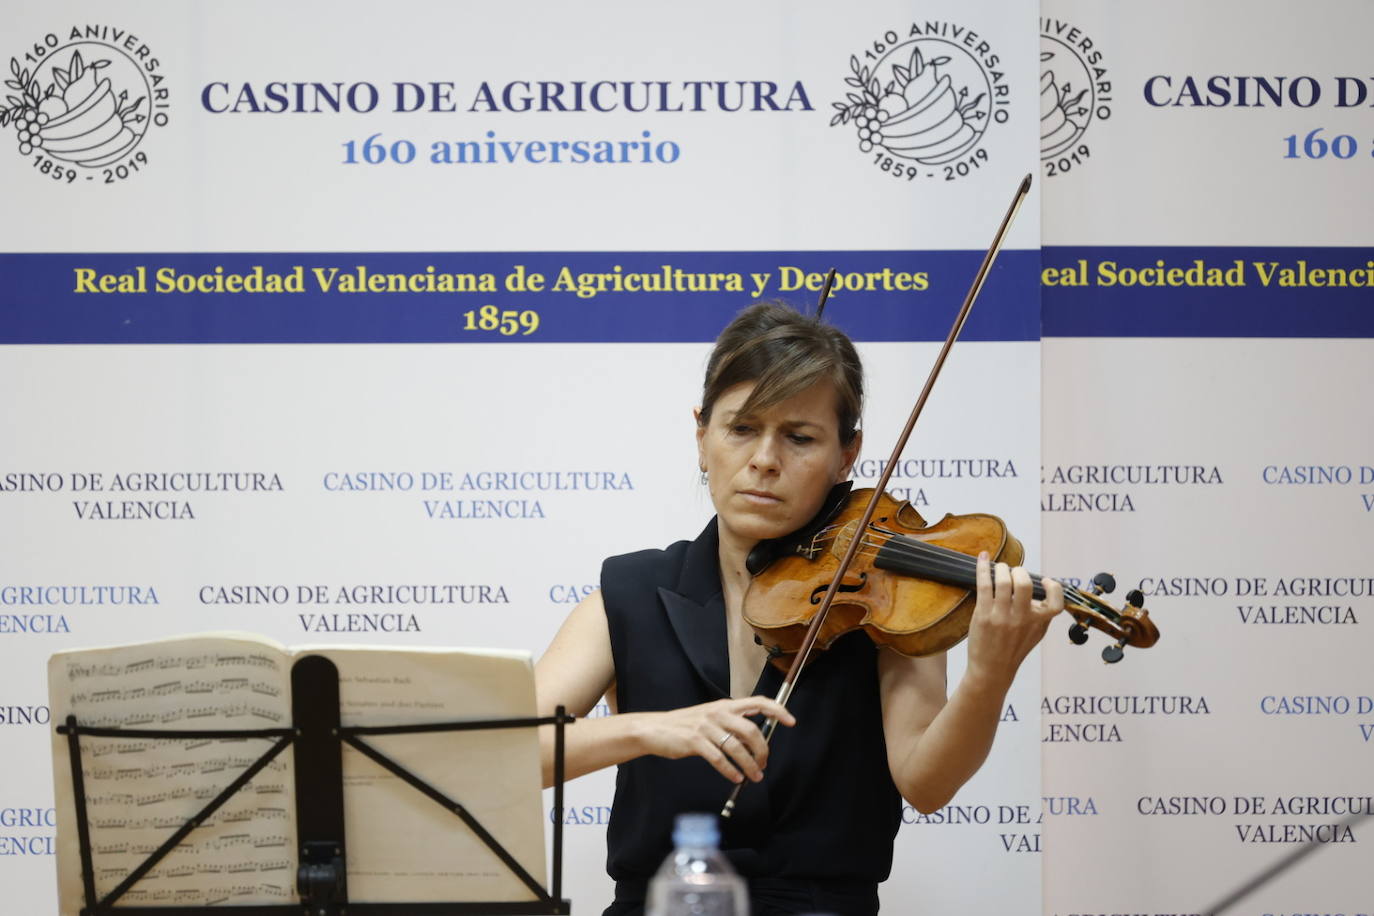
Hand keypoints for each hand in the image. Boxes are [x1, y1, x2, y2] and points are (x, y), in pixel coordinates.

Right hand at [642, 696, 795, 783]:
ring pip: (736, 747)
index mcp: (725, 706)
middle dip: (762, 750)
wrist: (655, 729)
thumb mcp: (711, 719)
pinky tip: (735, 777)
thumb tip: (754, 743)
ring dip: (749, 765)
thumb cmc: (686, 726)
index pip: (758, 702)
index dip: (777, 710)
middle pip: (751, 730)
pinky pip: (719, 758)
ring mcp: (706, 726)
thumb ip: (731, 726)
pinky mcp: (695, 741)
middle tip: (764, 764)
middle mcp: (718, 713)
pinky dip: (730, 770)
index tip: (791, 721)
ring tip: (754, 776)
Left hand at [965, 551, 1063, 689]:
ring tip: (999, 568)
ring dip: (1000, 568)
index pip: (1056, 602)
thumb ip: (1041, 614)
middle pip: (1025, 584)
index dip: (1053, 588)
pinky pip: (984, 585)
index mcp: (1039, 622)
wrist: (992, 670)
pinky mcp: (983, 615)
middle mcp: (1022, 619)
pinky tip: (982, 559)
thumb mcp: (1035, 634)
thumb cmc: (1013, 649)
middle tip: (1013, 572)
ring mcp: (1002, 617)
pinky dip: (982, 568)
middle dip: (1018, 571)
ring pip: (1003, 581)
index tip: (1045, 581)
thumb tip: (1041, 589)